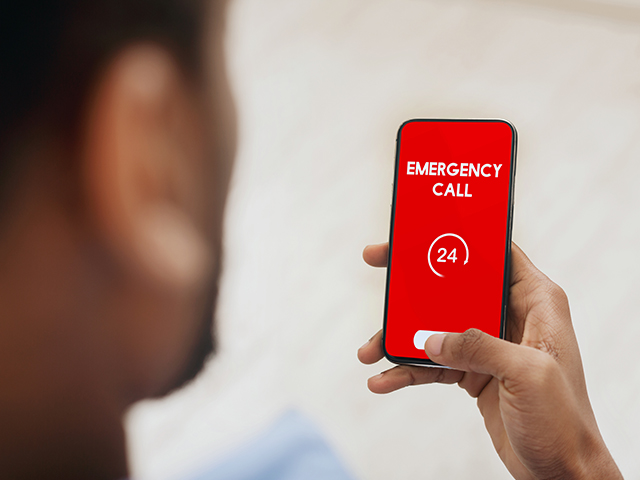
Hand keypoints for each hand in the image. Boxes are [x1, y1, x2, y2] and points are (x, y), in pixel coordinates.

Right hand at [358, 243, 620, 478]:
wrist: (560, 472)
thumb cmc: (563, 420)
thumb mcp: (527, 374)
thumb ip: (478, 347)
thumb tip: (429, 338)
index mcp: (535, 303)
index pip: (495, 253)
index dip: (459, 236)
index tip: (421, 228)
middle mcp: (509, 318)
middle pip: (453, 285)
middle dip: (413, 281)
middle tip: (375, 263)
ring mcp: (488, 345)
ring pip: (435, 326)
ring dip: (399, 337)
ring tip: (368, 352)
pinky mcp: (472, 372)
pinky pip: (432, 364)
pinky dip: (406, 371)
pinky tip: (383, 381)